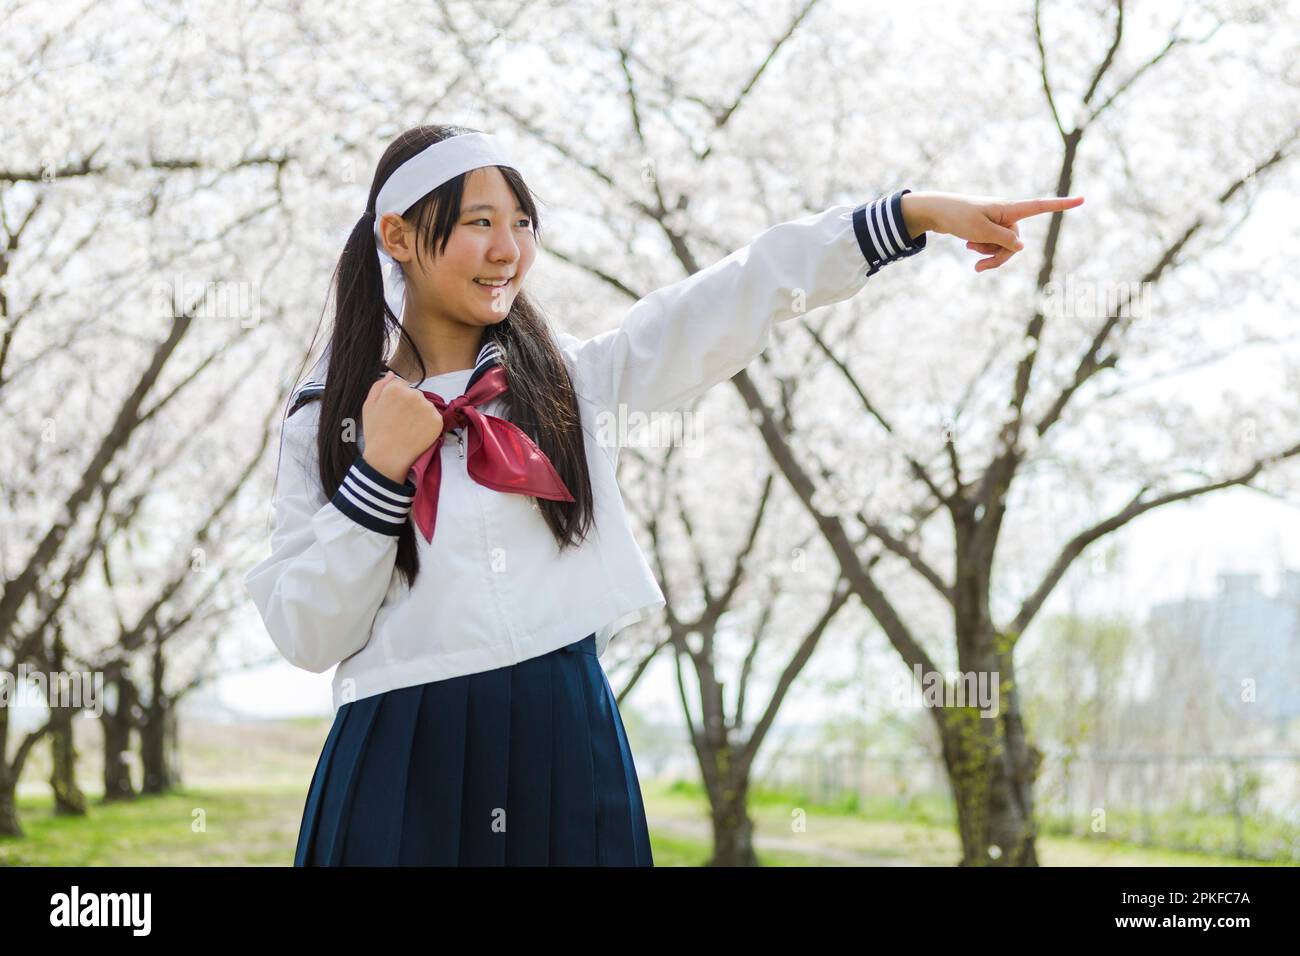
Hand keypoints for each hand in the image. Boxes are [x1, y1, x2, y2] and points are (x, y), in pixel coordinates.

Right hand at [360, 371, 443, 482]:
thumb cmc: (376, 432)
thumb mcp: (368, 406)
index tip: (393, 411)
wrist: (387, 457)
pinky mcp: (437, 420)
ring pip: (425, 406)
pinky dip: (428, 424)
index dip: (397, 399)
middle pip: (415, 394)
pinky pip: (434, 417)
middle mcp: (414, 394)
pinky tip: (417, 433)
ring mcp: (427, 407)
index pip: (402, 385)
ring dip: (420, 414)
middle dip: (410, 405)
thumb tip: (391, 374)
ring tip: (408, 428)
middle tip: (400, 421)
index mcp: (396, 387)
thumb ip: (379, 386)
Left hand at [904, 192, 1084, 272]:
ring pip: (1003, 247)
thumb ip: (1004, 240)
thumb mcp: (981, 231)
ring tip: (969, 247)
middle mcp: (1007, 214)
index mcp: (1009, 209)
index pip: (1040, 206)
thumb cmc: (958, 217)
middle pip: (1016, 242)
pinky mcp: (988, 228)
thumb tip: (1021, 247)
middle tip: (979, 267)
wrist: (936, 212)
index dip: (1061, 205)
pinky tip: (968, 246)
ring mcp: (997, 222)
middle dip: (999, 256)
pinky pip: (993, 245)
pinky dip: (983, 250)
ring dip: (988, 253)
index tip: (1082, 199)